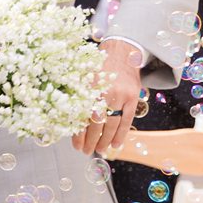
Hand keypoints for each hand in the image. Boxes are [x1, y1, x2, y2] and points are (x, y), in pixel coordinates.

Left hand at [77, 37, 146, 156]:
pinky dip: (121, 134)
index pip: (82, 117)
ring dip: (105, 140)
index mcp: (89, 87)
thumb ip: (78, 95)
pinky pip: (127, 120)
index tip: (76, 146)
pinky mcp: (133, 97)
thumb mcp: (84, 75)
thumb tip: (69, 120)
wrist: (121, 50)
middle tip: (86, 151)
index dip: (79, 134)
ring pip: (112, 124)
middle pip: (96, 123)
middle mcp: (104, 92)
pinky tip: (115, 144)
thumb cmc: (99, 65)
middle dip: (91, 141)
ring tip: (99, 150)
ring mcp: (120, 95)